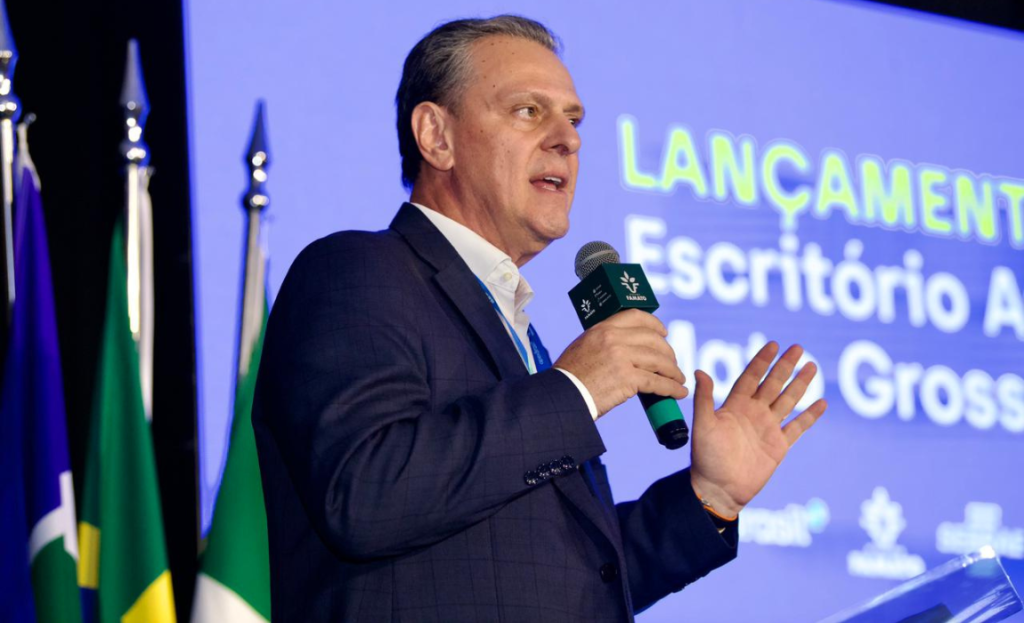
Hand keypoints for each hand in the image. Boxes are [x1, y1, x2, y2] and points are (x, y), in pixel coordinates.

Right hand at [554, 309, 687, 416]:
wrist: (562, 395)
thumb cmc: (570, 377)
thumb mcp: (583, 346)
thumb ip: (603, 341)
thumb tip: (624, 347)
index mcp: (602, 328)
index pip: (636, 317)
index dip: (654, 324)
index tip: (664, 332)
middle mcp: (613, 338)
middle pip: (653, 339)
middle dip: (667, 352)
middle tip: (672, 363)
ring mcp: (622, 357)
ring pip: (659, 360)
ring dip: (673, 371)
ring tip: (678, 379)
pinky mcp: (627, 378)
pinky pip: (657, 382)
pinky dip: (672, 388)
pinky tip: (678, 392)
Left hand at [689, 342, 826, 517]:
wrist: (719, 489)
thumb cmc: (706, 458)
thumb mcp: (703, 426)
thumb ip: (704, 399)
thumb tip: (700, 370)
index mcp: (735, 406)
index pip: (751, 377)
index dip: (761, 361)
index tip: (773, 345)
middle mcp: (753, 413)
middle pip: (772, 384)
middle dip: (785, 366)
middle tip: (798, 348)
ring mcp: (767, 428)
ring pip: (787, 401)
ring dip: (800, 384)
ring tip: (812, 366)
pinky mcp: (779, 445)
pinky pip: (797, 427)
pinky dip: (809, 416)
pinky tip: (821, 402)